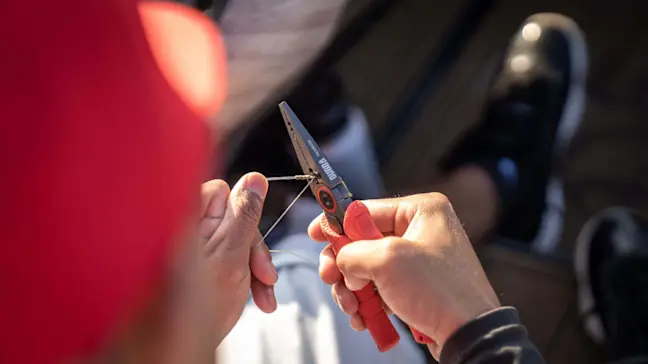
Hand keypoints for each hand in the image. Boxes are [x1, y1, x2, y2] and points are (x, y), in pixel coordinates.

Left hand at [199, 172, 277, 342]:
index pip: (222, 192)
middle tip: (264, 276)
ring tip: (261, 296)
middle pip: (232, 220)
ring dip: (253, 269)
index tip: (251, 241)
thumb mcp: (232, 255)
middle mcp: (184, 231)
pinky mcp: (195, 272)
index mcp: (185, 219)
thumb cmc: (192, 311)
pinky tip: (252, 298)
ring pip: (234, 244)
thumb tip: (255, 178)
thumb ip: (246, 214)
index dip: (242, 216)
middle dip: (253, 250)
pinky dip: (242, 278)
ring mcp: (188, 253)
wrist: (173, 354)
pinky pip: (226, 262)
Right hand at [308, 193, 499, 357]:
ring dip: (352, 288)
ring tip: (351, 306)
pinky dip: (367, 301)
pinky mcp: (416, 285)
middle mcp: (421, 230)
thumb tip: (341, 258)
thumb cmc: (440, 290)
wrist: (470, 334)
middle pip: (363, 240)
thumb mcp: (387, 260)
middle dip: (343, 264)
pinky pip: (380, 286)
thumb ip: (353, 251)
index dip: (337, 222)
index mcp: (421, 210)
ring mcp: (418, 259)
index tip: (315, 233)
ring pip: (367, 267)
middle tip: (330, 277)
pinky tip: (362, 317)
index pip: (366, 209)